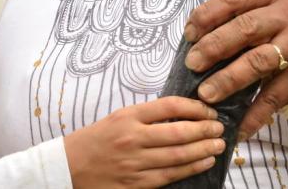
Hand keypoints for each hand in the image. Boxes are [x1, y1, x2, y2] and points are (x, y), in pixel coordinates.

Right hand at [63, 96, 224, 187]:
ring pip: (178, 156)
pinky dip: (191, 168)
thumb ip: (146, 116)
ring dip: (204, 149)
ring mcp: (134, 163)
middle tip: (220, 128)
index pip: (169, 106)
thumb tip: (181, 115)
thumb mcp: (116, 118)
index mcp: (127, 116)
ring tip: (218, 144)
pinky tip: (204, 162)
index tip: (208, 110)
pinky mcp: (135, 184)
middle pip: (179, 132)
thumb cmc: (93, 141)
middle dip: (206, 130)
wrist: (67, 168)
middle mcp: (132, 138)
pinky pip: (169, 176)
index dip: (195, 107)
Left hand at [182, 0, 287, 140]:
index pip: (234, 0)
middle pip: (246, 28)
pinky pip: (275, 96)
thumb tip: (195, 39)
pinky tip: (238, 128)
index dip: (207, 15)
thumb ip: (239, 14)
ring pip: (259, 61)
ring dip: (229, 79)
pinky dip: (255, 115)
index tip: (189, 34)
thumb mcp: (269, 4)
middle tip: (192, 63)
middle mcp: (286, 18)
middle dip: (214, 46)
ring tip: (206, 94)